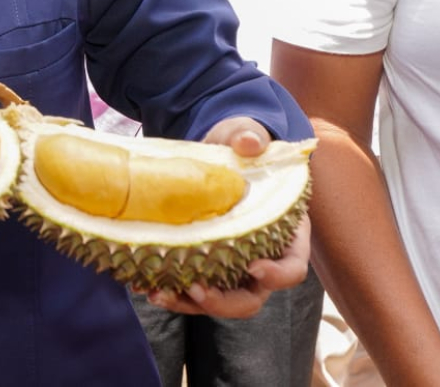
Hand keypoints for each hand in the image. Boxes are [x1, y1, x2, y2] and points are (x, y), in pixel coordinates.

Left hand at [143, 117, 310, 317]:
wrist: (213, 150)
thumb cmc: (238, 145)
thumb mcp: (245, 135)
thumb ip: (251, 137)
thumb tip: (248, 142)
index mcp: (285, 235)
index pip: (292, 267)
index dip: (277, 274)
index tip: (254, 268)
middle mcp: (261, 258)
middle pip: (253, 296)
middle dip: (225, 302)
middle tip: (197, 290)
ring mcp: (231, 266)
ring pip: (219, 299)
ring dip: (190, 303)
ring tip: (160, 294)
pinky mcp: (204, 264)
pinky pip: (192, 287)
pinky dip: (172, 291)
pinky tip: (146, 286)